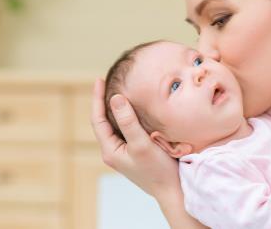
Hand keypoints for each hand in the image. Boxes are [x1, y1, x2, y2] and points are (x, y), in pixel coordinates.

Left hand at [90, 78, 179, 197]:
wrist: (173, 191)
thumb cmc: (157, 170)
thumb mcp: (141, 143)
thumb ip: (128, 121)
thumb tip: (115, 98)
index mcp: (110, 150)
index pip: (97, 119)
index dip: (96, 99)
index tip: (99, 79)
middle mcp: (115, 151)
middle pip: (104, 121)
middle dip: (104, 102)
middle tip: (107, 81)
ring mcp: (125, 153)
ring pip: (117, 126)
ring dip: (117, 109)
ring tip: (120, 91)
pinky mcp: (137, 153)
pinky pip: (128, 130)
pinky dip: (129, 117)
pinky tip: (137, 110)